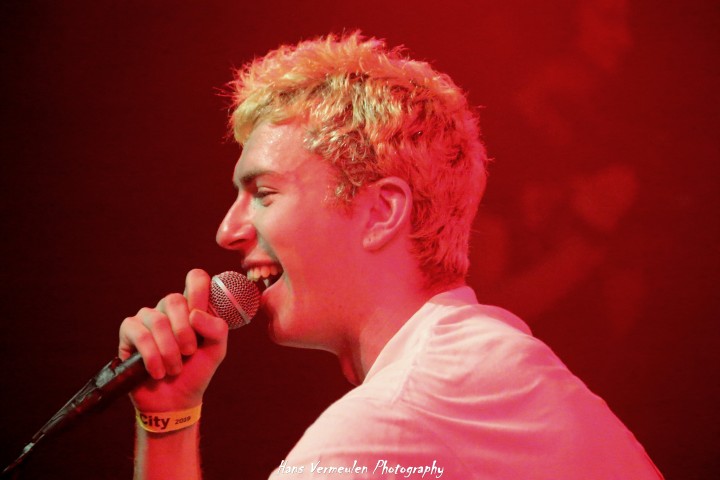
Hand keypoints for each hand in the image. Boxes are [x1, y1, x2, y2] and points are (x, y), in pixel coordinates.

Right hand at [118, 269, 228, 411]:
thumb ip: (217, 329)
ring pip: (157, 320)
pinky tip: (157, 371)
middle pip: (174, 300)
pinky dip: (151, 356)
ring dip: (168, 350)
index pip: (196, 278)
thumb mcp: (216, 351)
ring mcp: (148, 317)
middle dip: (184, 332)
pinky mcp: (129, 331)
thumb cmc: (196, 371)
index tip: (200, 317)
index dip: (199, 291)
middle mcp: (169, 308)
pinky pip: (139, 334)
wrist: (175, 400)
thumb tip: (195, 314)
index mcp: (193, 307)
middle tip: (188, 353)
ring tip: (174, 369)